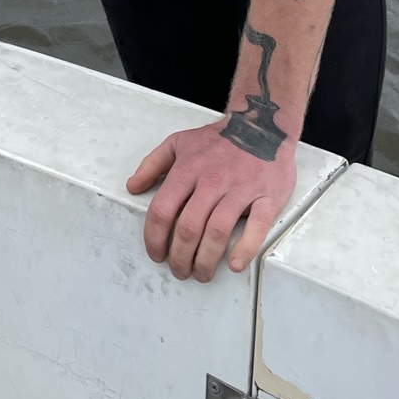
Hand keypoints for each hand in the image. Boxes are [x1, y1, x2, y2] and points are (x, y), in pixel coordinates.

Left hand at [126, 121, 296, 280]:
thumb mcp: (179, 143)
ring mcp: (240, 189)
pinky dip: (244, 249)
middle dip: (180, 257)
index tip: (156, 253)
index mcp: (188, 169)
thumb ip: (152, 164)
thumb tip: (132, 186)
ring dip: (206, 260)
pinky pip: (256, 227)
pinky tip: (233, 264)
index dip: (154, 238)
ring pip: (217, 232)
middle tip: (179, 271)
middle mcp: (212, 180)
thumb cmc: (219, 140)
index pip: (163, 210)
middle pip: (188, 228)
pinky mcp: (266, 197)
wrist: (262, 124)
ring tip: (201, 274)